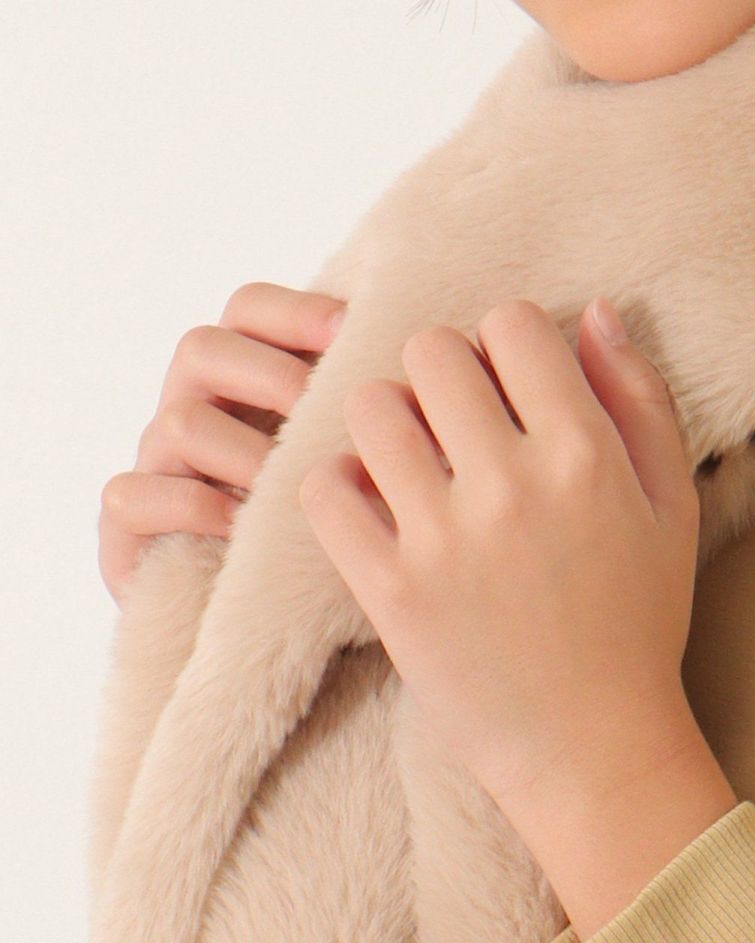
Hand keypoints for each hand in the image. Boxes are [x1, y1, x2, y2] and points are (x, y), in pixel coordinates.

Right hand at [98, 281, 346, 606]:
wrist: (274, 631)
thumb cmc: (328, 538)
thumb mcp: (349, 467)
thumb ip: (367, 418)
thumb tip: (436, 375)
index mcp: (244, 380)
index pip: (249, 310)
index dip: (295, 312)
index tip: (352, 334)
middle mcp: (192, 410)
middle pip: (202, 348)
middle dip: (268, 374)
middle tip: (321, 410)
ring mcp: (157, 468)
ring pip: (177, 422)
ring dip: (242, 450)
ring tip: (289, 482)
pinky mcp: (128, 532)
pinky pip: (132, 495)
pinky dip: (188, 505)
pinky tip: (238, 525)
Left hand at [298, 296, 703, 812]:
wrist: (593, 750)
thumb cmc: (637, 628)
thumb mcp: (671, 509)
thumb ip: (640, 402)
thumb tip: (592, 311)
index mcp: (586, 457)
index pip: (511, 325)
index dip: (506, 348)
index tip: (509, 395)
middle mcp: (512, 486)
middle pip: (431, 353)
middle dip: (441, 377)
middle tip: (454, 427)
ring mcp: (444, 540)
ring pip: (370, 408)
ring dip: (386, 424)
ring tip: (411, 465)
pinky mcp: (391, 591)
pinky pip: (325, 490)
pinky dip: (339, 487)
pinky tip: (375, 510)